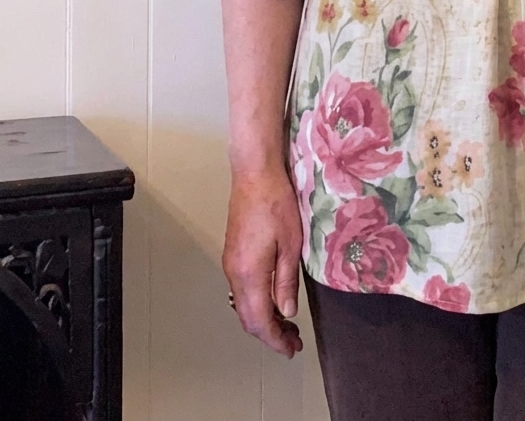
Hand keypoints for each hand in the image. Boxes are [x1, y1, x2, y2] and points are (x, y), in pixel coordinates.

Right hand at [222, 166, 304, 357]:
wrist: (254, 174)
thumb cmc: (277, 204)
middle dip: (270, 333)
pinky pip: (242, 289)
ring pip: (243, 304)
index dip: (275, 340)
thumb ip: (286, 281)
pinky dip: (257, 302)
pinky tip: (274, 299)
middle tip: (293, 341)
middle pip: (247, 316)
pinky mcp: (233, 253)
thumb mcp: (291, 244)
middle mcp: (234, 272)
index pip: (259, 320)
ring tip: (288, 324)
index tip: (291, 350)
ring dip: (264, 318)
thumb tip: (286, 312)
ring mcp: (231, 262)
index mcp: (249, 273)